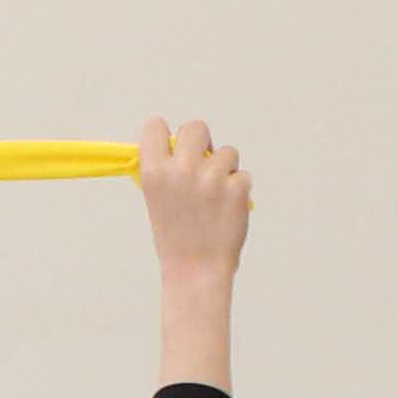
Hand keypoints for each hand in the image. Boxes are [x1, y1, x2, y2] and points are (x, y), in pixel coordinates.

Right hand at [136, 114, 247, 280]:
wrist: (196, 270)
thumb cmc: (175, 236)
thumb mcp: (157, 199)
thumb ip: (165, 169)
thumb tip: (179, 144)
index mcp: (154, 172)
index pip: (155, 126)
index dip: (166, 135)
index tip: (173, 147)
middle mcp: (181, 170)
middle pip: (196, 127)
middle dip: (203, 143)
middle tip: (203, 165)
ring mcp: (211, 178)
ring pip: (227, 152)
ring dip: (226, 170)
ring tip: (216, 198)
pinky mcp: (236, 188)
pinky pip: (243, 175)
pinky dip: (239, 191)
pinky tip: (227, 210)